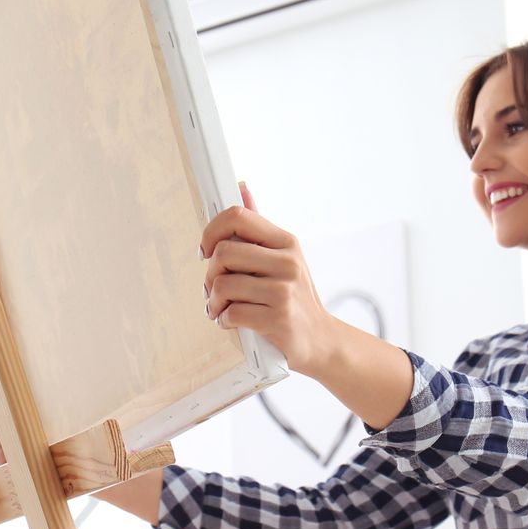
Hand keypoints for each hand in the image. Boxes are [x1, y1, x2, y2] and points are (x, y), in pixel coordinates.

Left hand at [200, 182, 340, 376]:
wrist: (321, 340)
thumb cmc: (295, 298)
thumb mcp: (284, 259)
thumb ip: (259, 230)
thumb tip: (242, 188)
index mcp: (285, 242)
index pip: (237, 216)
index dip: (211, 231)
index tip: (206, 250)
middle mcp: (288, 262)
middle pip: (224, 252)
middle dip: (209, 274)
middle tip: (212, 287)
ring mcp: (284, 290)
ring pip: (223, 285)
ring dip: (213, 302)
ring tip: (218, 308)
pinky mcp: (279, 318)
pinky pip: (232, 312)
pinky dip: (223, 319)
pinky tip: (229, 321)